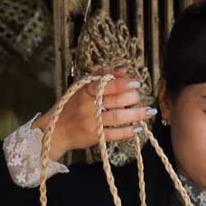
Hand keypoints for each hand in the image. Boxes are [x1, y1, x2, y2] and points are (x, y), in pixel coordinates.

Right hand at [34, 67, 155, 160]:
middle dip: (133, 98)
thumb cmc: (72, 105)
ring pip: (118, 117)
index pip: (106, 84)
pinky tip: (138, 128)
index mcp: (85, 90)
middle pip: (116, 100)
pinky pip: (114, 134)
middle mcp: (88, 105)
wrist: (56, 130)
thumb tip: (124, 69)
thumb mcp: (81, 86)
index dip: (123, 83)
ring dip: (137, 114)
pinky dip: (128, 131)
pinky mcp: (94, 137)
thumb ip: (101, 75)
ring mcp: (91, 122)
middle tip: (139, 98)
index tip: (136, 83)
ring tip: (148, 112)